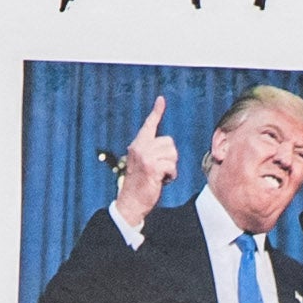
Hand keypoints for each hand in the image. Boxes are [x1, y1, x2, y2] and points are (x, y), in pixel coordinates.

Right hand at [111, 94, 179, 226]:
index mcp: (138, 145)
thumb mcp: (143, 164)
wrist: (130, 202)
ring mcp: (145, 157)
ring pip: (172, 154)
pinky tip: (162, 181)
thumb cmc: (139, 185)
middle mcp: (140, 147)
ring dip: (170, 167)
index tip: (161, 100)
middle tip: (160, 169)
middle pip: (169, 142)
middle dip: (170, 157)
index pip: (149, 125)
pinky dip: (171, 176)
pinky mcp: (152, 167)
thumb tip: (168, 147)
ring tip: (160, 175)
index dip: (156, 112)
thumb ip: (152, 152)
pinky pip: (171, 166)